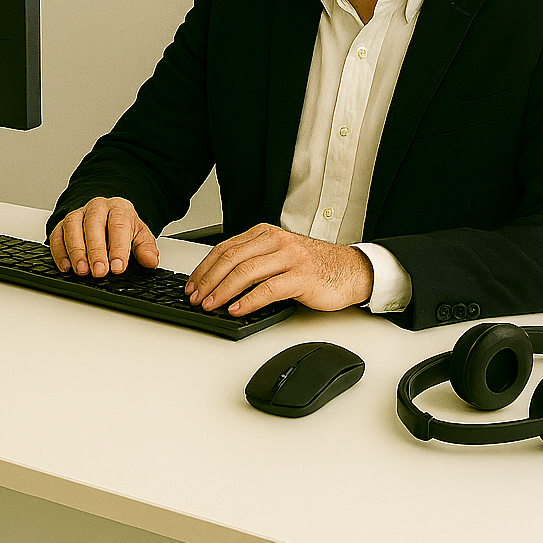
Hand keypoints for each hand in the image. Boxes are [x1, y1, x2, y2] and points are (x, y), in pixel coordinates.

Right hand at [49, 196, 158, 277]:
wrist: (108, 215)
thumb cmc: (123, 227)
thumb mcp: (140, 235)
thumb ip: (146, 248)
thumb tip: (151, 261)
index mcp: (118, 208)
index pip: (118, 224)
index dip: (118, 247)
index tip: (118, 267)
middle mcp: (97, 208)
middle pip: (94, 224)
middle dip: (96, 250)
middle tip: (99, 271)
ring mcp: (78, 214)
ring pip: (72, 226)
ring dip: (76, 251)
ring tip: (81, 271)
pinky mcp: (62, 224)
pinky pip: (57, 235)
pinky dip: (59, 252)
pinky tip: (66, 266)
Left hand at [185, 223, 373, 316]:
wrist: (350, 270)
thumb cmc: (314, 266)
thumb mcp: (279, 255)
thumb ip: (254, 261)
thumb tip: (219, 281)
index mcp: (266, 233)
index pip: (225, 248)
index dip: (204, 268)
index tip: (192, 285)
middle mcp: (276, 241)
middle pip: (231, 259)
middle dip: (208, 280)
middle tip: (196, 298)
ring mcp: (290, 257)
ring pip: (246, 272)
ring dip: (223, 290)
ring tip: (211, 305)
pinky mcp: (301, 277)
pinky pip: (268, 289)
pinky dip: (248, 301)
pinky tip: (236, 309)